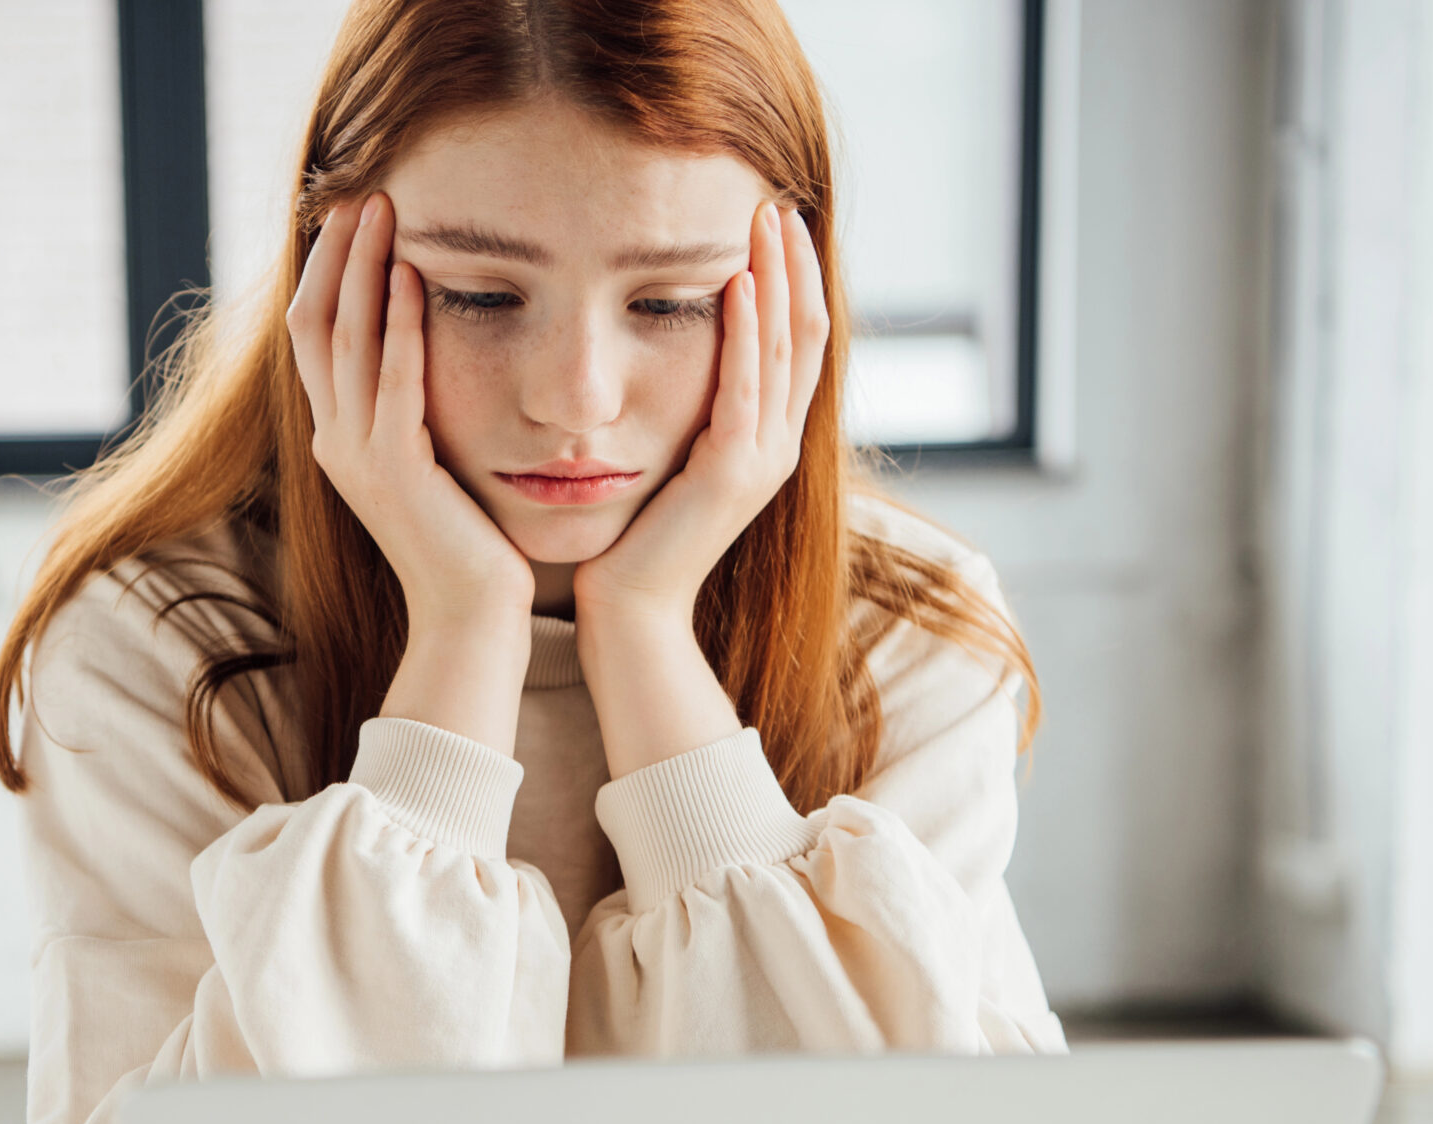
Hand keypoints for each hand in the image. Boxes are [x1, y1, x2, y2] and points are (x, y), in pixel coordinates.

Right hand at [288, 193, 536, 753]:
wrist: (471, 620)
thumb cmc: (466, 546)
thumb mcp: (432, 465)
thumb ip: (415, 413)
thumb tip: (425, 355)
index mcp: (338, 438)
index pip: (315, 336)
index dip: (328, 271)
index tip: (355, 214)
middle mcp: (335, 441)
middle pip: (315, 324)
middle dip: (336, 253)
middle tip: (360, 190)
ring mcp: (360, 457)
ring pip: (346, 341)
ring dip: (364, 270)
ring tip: (384, 209)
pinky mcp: (397, 471)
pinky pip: (394, 382)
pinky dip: (402, 326)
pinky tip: (417, 276)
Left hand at [572, 203, 827, 777]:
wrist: (627, 611)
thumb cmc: (631, 539)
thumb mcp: (667, 459)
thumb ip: (684, 413)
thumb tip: (666, 354)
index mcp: (764, 441)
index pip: (795, 344)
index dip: (794, 282)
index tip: (775, 224)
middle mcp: (776, 446)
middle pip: (805, 335)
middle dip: (794, 266)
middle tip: (778, 203)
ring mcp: (761, 460)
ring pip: (784, 351)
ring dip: (776, 280)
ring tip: (765, 221)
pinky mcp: (731, 472)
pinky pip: (746, 386)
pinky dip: (746, 333)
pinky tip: (737, 283)